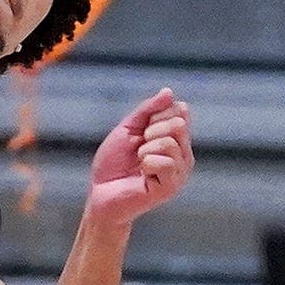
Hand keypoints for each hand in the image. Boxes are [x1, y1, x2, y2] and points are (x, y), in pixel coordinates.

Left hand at [84, 90, 194, 228]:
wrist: (100, 193)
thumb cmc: (114, 163)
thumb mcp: (129, 128)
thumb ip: (148, 110)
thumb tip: (169, 92)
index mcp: (177, 140)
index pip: (180, 112)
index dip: (156, 115)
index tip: (142, 130)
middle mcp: (183, 155)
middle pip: (179, 124)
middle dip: (151, 131)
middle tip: (138, 148)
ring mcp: (180, 172)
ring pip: (170, 143)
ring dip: (146, 149)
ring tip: (139, 162)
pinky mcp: (171, 187)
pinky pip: (166, 163)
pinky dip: (147, 163)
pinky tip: (142, 174)